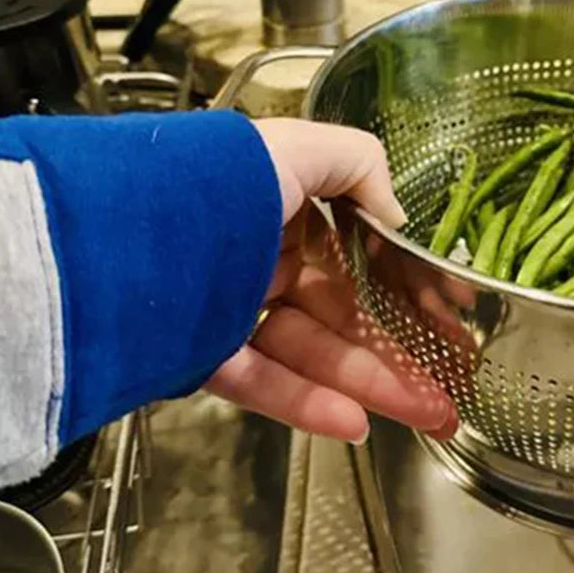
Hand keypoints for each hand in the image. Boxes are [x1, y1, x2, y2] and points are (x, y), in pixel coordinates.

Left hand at [208, 118, 457, 443]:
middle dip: (400, 353)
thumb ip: (361, 167)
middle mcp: (262, 258)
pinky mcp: (201, 356)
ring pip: (313, 354)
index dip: (407, 284)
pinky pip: (263, 382)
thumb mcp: (299, 148)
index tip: (450, 314)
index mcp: (285, 208)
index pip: (358, 255)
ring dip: (371, 385)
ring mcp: (233, 310)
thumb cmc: (218, 181)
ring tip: (427, 414)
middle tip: (447, 389)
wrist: (123, 232)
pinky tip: (357, 424)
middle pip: (344, 315)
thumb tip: (399, 217)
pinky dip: (309, 404)